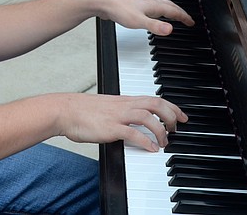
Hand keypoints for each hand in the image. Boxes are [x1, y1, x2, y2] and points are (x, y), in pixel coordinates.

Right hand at [57, 93, 187, 151]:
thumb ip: (121, 112)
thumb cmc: (82, 111)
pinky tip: (151, 148)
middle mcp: (124, 105)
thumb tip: (132, 123)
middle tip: (177, 128)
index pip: (154, 99)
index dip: (171, 106)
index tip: (182, 115)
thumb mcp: (107, 108)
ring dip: (160, 130)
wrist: (64, 110)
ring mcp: (117, 115)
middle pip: (156, 104)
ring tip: (164, 141)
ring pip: (147, 117)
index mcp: (125, 100)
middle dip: (171, 115)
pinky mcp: (110, 128)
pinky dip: (145, 141)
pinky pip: (132, 133)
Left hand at [103, 0, 194, 35]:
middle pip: (169, 6)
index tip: (191, 22)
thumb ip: (155, 26)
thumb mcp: (138, 21)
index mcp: (153, 6)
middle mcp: (148, 3)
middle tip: (186, 18)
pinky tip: (151, 15)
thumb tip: (170, 30)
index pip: (173, 11)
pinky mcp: (133, 6)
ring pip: (160, 6)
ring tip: (173, 15)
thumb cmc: (118, 8)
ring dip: (169, 10)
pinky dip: (157, 12)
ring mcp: (141, 4)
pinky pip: (151, 8)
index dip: (184, 17)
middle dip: (179, 12)